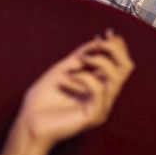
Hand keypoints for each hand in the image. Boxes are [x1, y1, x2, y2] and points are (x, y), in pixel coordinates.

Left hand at [0, 29, 133, 154]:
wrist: (28, 121)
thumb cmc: (42, 99)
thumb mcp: (63, 69)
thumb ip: (80, 56)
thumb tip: (97, 40)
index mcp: (99, 85)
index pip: (121, 63)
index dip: (118, 46)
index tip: (108, 32)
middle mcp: (104, 95)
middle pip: (126, 68)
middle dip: (115, 49)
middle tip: (99, 42)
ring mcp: (101, 106)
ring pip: (116, 77)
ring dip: (99, 60)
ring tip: (82, 59)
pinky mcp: (94, 115)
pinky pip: (99, 90)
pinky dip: (85, 77)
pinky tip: (70, 76)